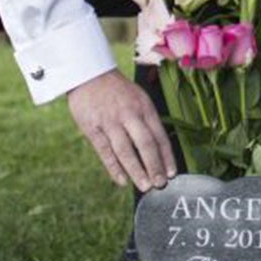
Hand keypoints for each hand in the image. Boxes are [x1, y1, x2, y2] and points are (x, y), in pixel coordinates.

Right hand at [65, 70, 174, 190]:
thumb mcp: (139, 98)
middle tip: (160, 185)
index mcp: (144, 108)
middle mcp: (129, 114)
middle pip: (145, 144)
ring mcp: (110, 121)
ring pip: (125, 150)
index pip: (159, 135)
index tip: (171, 174)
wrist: (89, 74)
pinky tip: (122, 181)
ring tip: (145, 187)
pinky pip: (105, 151)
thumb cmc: (118, 91)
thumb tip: (159, 150)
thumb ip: (148, 121)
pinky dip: (114, 168)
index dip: (167, 156)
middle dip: (154, 166)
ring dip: (137, 170)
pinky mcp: (92, 127)